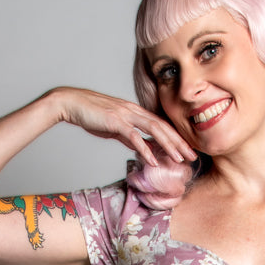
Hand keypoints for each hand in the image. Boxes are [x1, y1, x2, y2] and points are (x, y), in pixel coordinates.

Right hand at [52, 86, 196, 167]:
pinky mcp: (115, 122)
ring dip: (168, 145)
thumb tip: (140, 147)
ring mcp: (125, 115)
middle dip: (179, 142)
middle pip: (163, 126)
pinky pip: (134, 137)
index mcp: (135, 112)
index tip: (187, 150)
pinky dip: (145, 149)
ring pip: (153, 130)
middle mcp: (134, 111)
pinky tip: (153, 161)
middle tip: (193, 156)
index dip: (176, 137)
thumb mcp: (114, 127)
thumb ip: (128, 137)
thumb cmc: (91, 115)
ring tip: (179, 159)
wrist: (72, 103)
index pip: (161, 125)